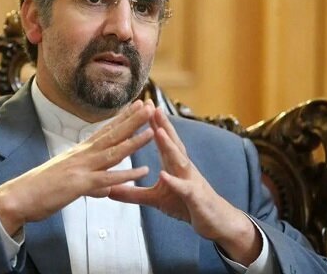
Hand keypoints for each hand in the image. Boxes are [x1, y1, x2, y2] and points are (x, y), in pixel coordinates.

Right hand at [0, 99, 154, 235]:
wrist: (18, 197)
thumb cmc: (40, 189)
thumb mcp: (68, 183)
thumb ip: (89, 184)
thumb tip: (103, 190)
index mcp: (80, 152)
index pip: (105, 131)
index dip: (122, 118)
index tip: (136, 106)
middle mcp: (83, 155)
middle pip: (112, 135)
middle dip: (132, 120)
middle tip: (149, 105)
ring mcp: (82, 168)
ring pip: (113, 152)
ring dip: (134, 141)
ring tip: (152, 130)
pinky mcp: (79, 185)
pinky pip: (107, 179)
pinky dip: (126, 175)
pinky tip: (142, 171)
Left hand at [108, 106, 261, 265]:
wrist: (216, 221)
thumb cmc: (187, 205)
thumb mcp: (156, 200)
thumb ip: (134, 194)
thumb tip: (110, 190)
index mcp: (174, 165)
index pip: (163, 141)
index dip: (153, 124)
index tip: (142, 107)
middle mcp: (183, 168)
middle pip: (172, 143)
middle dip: (162, 125)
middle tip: (152, 107)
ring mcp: (190, 180)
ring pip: (179, 160)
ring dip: (169, 146)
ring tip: (158, 131)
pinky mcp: (195, 197)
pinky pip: (184, 188)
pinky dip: (175, 182)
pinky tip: (165, 175)